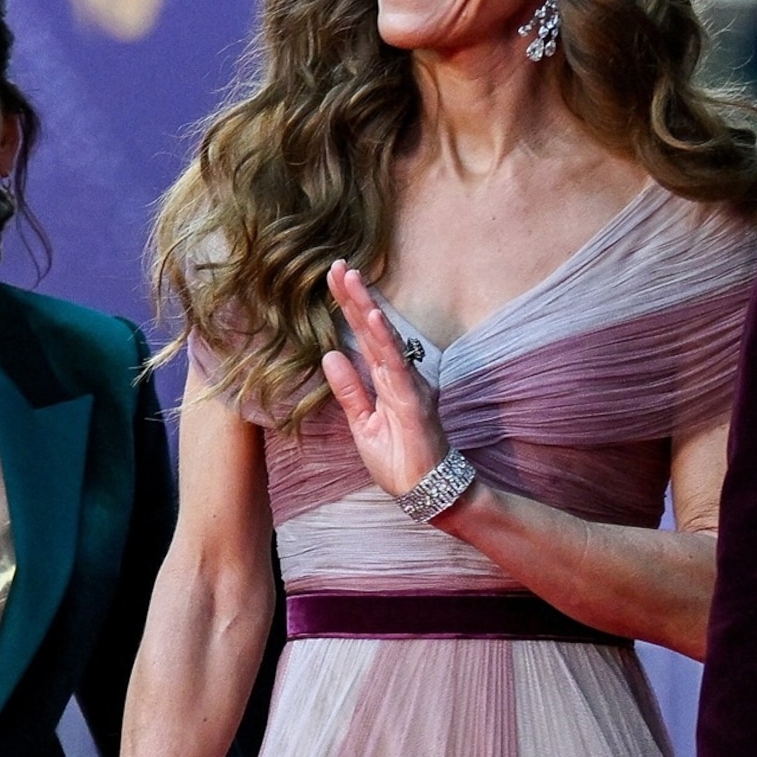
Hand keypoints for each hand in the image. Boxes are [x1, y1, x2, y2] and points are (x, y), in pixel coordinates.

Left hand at [322, 262, 456, 503]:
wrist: (426, 492)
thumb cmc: (401, 461)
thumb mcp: (363, 424)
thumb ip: (349, 390)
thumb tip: (330, 355)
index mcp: (386, 381)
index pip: (363, 337)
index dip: (348, 308)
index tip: (332, 280)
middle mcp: (399, 377)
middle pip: (373, 330)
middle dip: (355, 297)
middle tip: (336, 265)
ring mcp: (408, 386)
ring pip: (384, 340)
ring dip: (367, 308)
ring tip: (350, 279)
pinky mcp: (414, 401)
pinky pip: (397, 366)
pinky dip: (385, 341)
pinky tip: (373, 318)